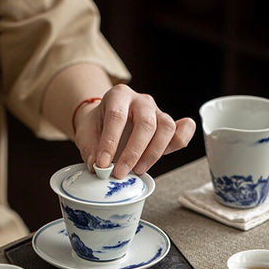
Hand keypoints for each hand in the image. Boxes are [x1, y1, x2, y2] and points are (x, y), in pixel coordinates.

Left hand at [73, 84, 195, 177]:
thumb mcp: (86, 134)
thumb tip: (97, 166)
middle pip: (146, 123)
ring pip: (166, 127)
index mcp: (118, 95)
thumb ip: (90, 150)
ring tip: (138, 170)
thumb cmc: (97, 126)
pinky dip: (181, 140)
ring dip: (153, 153)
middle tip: (120, 173)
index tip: (103, 165)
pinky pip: (183, 130)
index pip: (117, 116)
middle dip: (133, 152)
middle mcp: (141, 101)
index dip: (110, 142)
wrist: (106, 121)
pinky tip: (168, 153)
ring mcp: (157, 112)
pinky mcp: (168, 125)